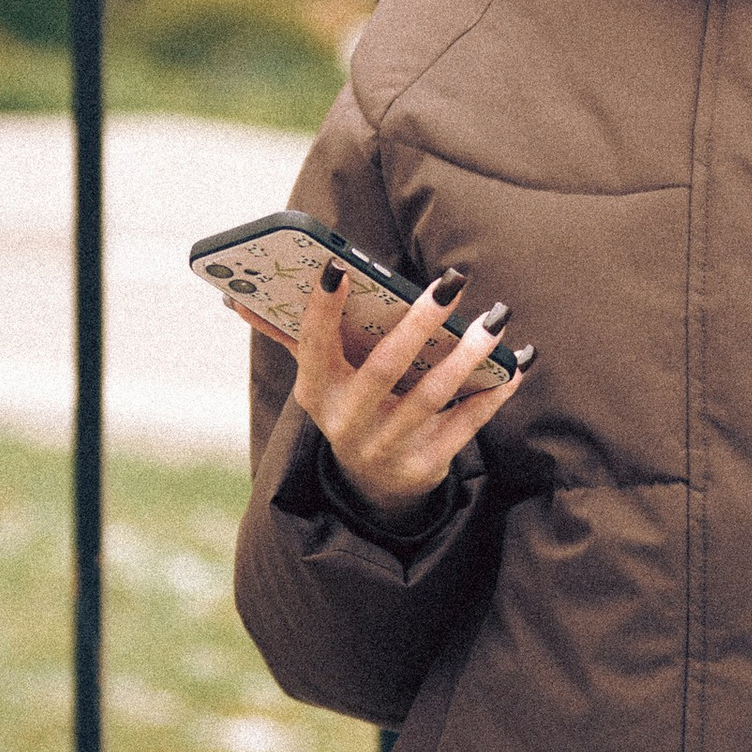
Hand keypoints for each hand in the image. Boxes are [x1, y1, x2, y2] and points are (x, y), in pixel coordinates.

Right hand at [232, 260, 523, 518]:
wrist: (374, 486)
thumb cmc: (350, 405)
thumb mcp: (319, 378)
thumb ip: (291, 333)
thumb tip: (234, 296)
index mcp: (317, 391)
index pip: (313, 345)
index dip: (322, 307)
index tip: (339, 265)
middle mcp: (347, 422)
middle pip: (384, 368)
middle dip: (418, 322)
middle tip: (451, 281)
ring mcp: (386, 447)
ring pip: (431, 396)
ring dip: (467, 355)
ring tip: (495, 317)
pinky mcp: (424, 466)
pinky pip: (466, 426)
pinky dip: (493, 393)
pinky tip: (517, 363)